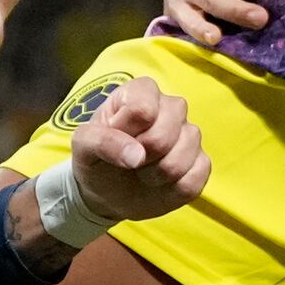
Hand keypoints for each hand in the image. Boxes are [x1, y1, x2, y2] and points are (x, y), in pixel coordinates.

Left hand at [61, 81, 211, 226]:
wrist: (107, 193)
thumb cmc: (96, 159)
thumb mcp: (82, 147)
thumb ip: (101, 142)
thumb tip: (138, 156)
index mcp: (141, 92)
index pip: (142, 109)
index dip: (126, 133)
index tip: (113, 139)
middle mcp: (171, 107)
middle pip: (164, 134)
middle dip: (142, 157)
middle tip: (129, 160)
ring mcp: (189, 134)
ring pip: (182, 156)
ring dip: (155, 174)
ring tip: (143, 171)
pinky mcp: (201, 163)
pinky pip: (195, 177)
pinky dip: (173, 189)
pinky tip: (161, 183)